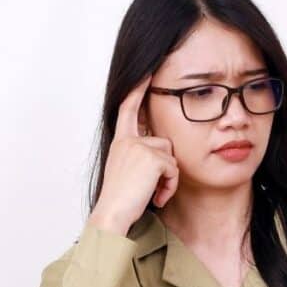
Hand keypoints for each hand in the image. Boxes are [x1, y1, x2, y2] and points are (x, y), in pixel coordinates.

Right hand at [89, 72, 178, 233]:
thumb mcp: (128, 173)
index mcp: (120, 142)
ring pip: (172, 157)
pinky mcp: (151, 158)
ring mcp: (138, 147)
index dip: (137, 89)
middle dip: (167, 168)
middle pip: (165, 143)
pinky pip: (174, 169)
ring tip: (153, 194)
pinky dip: (170, 186)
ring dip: (169, 180)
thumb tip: (164, 154)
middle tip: (153, 190)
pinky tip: (157, 198)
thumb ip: (140, 157)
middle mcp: (127, 140)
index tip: (146, 71)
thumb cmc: (120, 201)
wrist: (112, 215)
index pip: (128, 108)